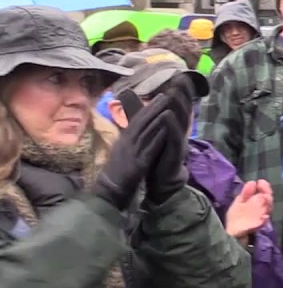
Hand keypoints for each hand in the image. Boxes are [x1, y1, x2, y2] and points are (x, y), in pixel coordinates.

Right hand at [93, 95, 175, 209]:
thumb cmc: (115, 175)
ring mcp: (132, 152)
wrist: (109, 192)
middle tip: (165, 95)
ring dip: (157, 117)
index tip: (158, 99)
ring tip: (168, 106)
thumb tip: (133, 131)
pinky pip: (150, 147)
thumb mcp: (121, 154)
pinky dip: (158, 137)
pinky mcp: (138, 163)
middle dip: (153, 108)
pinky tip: (167, 128)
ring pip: (146, 130)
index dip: (147, 109)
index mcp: (123, 141)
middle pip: (141, 121)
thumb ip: (127, 143)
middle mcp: (126, 143)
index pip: (136, 121)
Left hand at [145, 83, 193, 202]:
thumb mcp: (150, 131)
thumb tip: (134, 96)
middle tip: (183, 78)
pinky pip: (174, 136)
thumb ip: (142, 114)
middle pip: (183, 109)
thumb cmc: (157, 155)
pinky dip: (171, 126)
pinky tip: (168, 115)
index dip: (179, 91)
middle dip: (183, 94)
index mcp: (173, 125)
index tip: (180, 75)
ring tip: (176, 91)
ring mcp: (178, 141)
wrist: (161, 180)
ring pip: (181, 120)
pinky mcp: (174, 152)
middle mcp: (178, 131)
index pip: (177, 105)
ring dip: (179, 106)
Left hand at [226, 180, 272, 239]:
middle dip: (266, 194)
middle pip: (268, 202)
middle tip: (263, 189)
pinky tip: (264, 217)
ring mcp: (260, 220)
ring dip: (267, 205)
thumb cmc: (236, 219)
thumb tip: (252, 182)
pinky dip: (263, 221)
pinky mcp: (256, 229)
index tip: (260, 182)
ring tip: (265, 198)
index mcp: (257, 204)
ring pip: (266, 211)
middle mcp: (261, 211)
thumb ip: (245, 193)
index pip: (264, 194)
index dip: (264, 188)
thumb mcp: (239, 203)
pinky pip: (261, 224)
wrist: (232, 235)